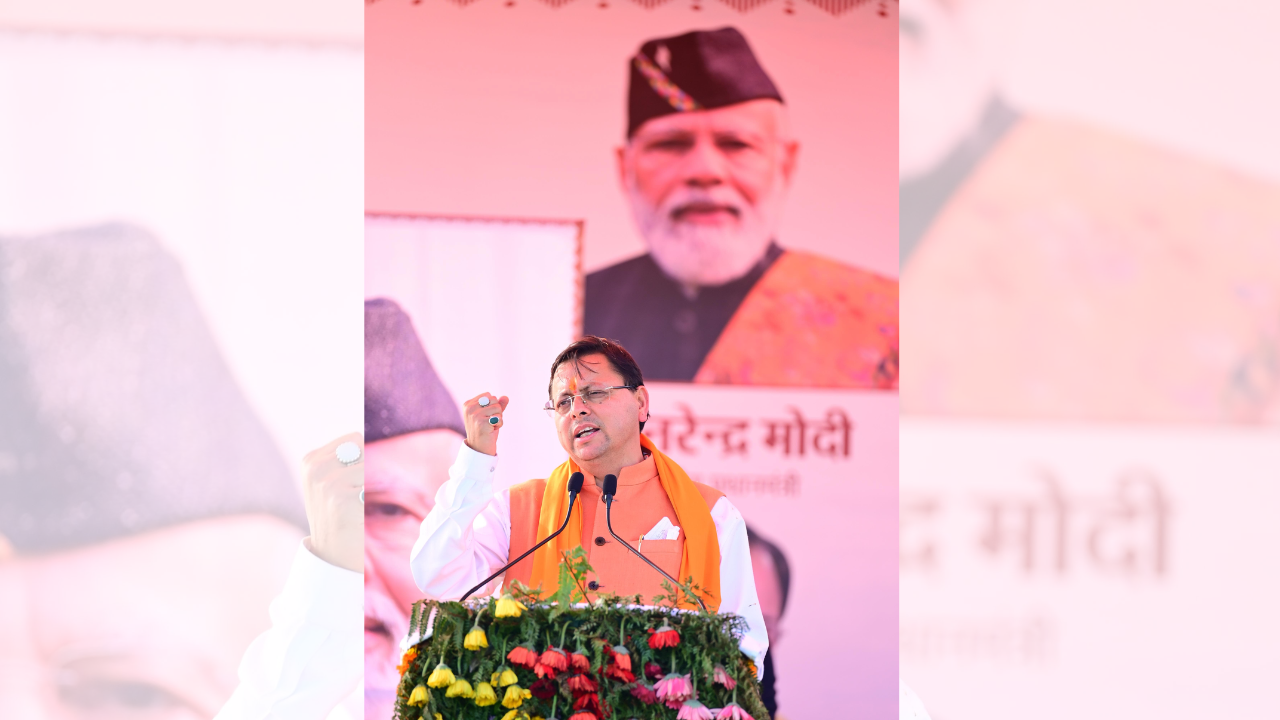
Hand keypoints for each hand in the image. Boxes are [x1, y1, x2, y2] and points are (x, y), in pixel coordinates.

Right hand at [300, 432, 363, 572]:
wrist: (332, 551)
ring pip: (366, 467)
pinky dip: (367, 500)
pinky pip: (369, 487)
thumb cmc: (337, 511)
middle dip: (363, 470)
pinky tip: (353, 513)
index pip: (354, 438)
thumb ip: (344, 454)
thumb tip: (361, 435)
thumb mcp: (331, 478)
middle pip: (361, 448)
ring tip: (351, 503)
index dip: (359, 459)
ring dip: (365, 487)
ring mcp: (325, 483)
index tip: (347, 482)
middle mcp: (313, 468)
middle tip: (351, 494)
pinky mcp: (340, 498)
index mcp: (309, 459)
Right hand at [464, 392, 508, 456]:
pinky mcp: (481, 423)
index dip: (492, 406)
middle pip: (494, 399)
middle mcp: (469, 408)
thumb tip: (506, 397)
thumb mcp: (490, 415)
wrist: (479, 448)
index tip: (485, 416)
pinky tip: (491, 430)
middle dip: (496, 411)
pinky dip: (499, 425)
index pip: (489, 395)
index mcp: (468, 404)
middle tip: (489, 422)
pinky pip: (499, 418)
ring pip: (498, 408)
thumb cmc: (485, 431)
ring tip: (490, 426)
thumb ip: (497, 405)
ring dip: (498, 418)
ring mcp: (475, 416)